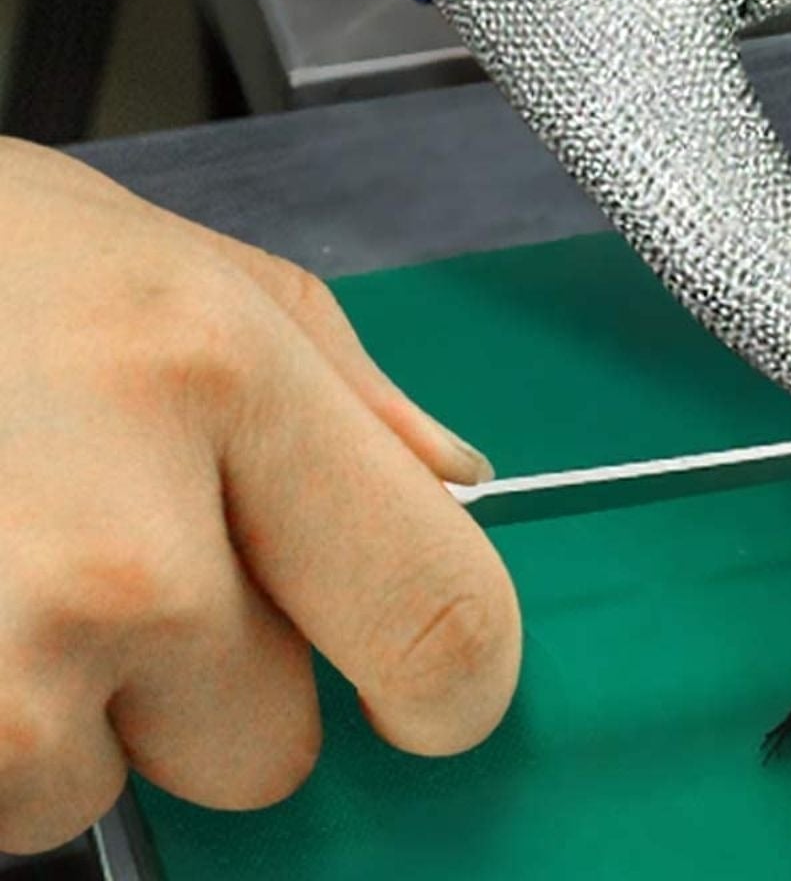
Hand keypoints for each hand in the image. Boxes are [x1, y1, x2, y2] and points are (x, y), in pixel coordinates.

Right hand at [0, 140, 517, 853]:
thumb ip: (349, 392)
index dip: (456, 678)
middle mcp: (118, 551)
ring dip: (80, 709)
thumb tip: (454, 489)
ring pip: (113, 788)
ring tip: (17, 562)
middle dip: (220, 677)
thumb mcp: (197, 270)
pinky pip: (6, 808)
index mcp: (220, 382)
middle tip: (128, 557)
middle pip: (275, 747)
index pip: (438, 614)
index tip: (437, 690)